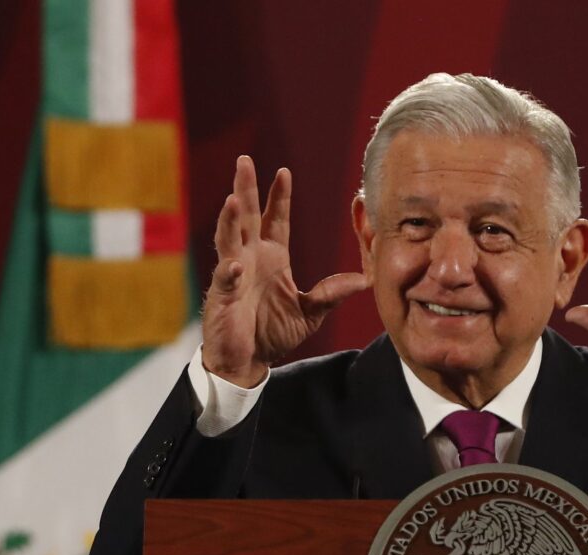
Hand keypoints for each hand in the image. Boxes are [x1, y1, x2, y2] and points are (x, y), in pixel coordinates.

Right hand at [202, 156, 367, 387]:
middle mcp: (249, 259)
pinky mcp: (222, 297)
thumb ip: (332, 293)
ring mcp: (233, 275)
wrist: (248, 360)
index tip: (284, 172)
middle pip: (246, 216)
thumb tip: (365, 280)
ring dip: (229, 219)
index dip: (278, 196)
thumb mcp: (310, 312)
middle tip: (245, 161)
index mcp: (272, 257)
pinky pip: (224, 281)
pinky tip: (233, 265)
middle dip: (245, 188)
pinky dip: (228, 273)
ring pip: (228, 239)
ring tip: (232, 199)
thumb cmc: (273, 333)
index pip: (274, 219)